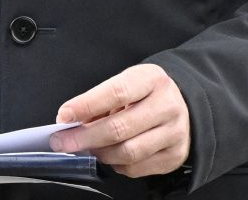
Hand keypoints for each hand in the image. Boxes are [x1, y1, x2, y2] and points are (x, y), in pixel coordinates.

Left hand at [51, 64, 190, 177]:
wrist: (184, 106)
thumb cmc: (146, 94)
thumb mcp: (128, 84)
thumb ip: (102, 101)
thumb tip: (71, 122)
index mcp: (152, 79)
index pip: (116, 92)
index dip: (87, 105)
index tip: (64, 116)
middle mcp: (167, 105)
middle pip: (120, 127)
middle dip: (85, 137)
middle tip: (62, 142)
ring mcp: (174, 132)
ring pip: (128, 152)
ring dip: (100, 153)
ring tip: (88, 148)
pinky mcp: (174, 156)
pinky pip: (137, 168)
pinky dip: (116, 164)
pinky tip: (110, 155)